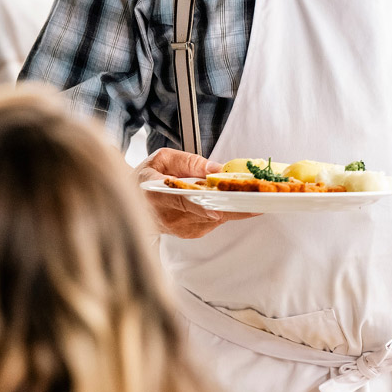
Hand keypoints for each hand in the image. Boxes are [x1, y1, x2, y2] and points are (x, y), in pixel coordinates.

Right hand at [137, 147, 258, 238]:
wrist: (132, 200)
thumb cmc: (145, 178)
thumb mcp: (163, 159)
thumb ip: (190, 162)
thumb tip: (216, 169)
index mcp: (155, 194)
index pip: (180, 202)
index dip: (200, 207)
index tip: (217, 209)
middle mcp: (168, 217)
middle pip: (207, 213)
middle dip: (235, 204)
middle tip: (260, 196)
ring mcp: (179, 229)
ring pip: (216, 218)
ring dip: (234, 206)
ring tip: (251, 192)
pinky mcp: (190, 233)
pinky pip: (214, 221)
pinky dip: (225, 209)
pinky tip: (230, 199)